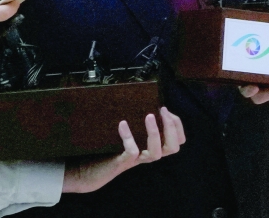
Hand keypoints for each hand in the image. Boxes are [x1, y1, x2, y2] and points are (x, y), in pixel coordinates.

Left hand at [62, 107, 185, 192]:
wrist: (90, 170)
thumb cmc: (109, 147)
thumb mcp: (126, 131)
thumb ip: (136, 121)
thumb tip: (142, 97)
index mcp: (153, 146)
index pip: (177, 141)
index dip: (177, 125)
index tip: (166, 110)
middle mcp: (148, 154)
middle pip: (172, 147)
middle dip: (171, 127)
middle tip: (162, 110)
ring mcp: (136, 160)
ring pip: (156, 153)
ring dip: (155, 133)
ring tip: (149, 116)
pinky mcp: (123, 163)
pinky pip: (132, 152)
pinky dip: (129, 137)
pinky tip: (122, 124)